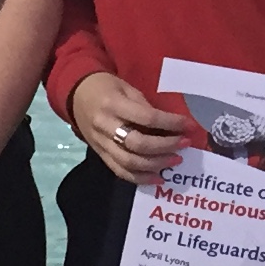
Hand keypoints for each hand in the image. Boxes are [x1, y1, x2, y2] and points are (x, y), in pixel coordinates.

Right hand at [69, 73, 193, 186]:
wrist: (76, 95)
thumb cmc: (106, 87)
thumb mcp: (126, 88)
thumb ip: (145, 107)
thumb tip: (170, 126)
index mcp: (113, 105)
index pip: (146, 118)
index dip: (170, 123)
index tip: (188, 125)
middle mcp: (106, 127)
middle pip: (138, 144)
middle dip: (165, 146)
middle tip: (184, 144)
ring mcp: (101, 144)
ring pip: (130, 162)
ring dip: (156, 164)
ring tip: (176, 160)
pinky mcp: (101, 155)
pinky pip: (121, 171)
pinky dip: (141, 178)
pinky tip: (158, 178)